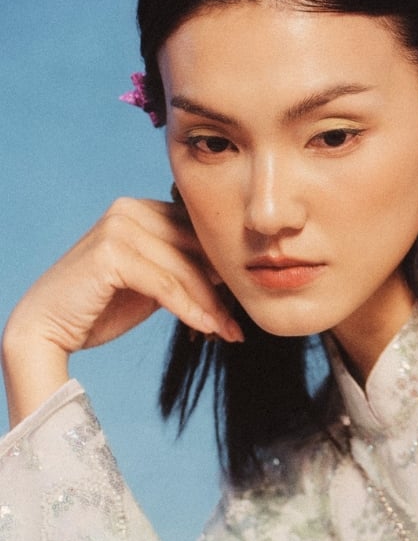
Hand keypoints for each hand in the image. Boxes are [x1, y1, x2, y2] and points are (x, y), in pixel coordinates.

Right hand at [2, 196, 242, 426]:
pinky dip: (190, 308)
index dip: (221, 266)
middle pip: (195, 247)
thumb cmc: (100, 306)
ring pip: (183, 268)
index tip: (243, 301)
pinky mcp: (111, 253)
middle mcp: (129, 209)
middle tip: (240, 322)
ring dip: (211, 305)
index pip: (196, 232)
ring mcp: (118, 227)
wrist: (50, 326)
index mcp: (140, 209)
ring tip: (229, 332)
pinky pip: (165, 284)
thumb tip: (227, 276)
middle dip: (222, 287)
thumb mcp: (150, 283)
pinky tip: (208, 328)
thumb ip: (179, 269)